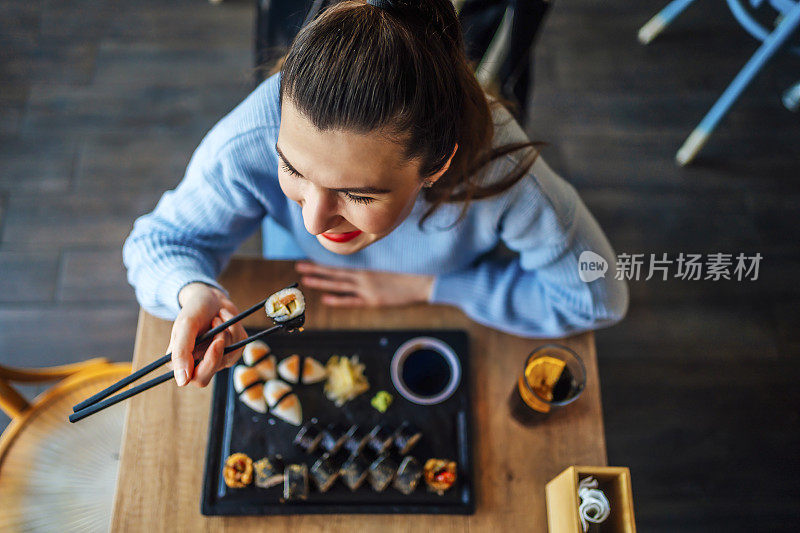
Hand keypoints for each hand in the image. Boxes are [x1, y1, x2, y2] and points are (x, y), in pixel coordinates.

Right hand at [168, 282, 246, 387]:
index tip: (217, 342)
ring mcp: (218, 358)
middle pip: (214, 371)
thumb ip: (181, 353)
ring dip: (227, 331)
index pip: (197, 378)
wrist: (209, 298)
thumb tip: (182, 382)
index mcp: (183, 362)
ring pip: (230, 355)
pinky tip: (224, 318)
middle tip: (219, 327)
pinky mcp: (233, 350)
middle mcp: (200, 364)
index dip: (209, 363)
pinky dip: (235, 328)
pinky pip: (240, 344)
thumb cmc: (194, 311)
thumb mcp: (185, 326)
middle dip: (220, 347)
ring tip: (217, 317)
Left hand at [296, 261, 433, 306]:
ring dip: (322, 283)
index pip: (340, 265)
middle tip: (299, 266)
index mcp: (366, 268)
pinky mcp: (373, 300)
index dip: (324, 264)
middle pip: (334, 273)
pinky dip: (339, 300)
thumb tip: (360, 266)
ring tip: (306, 280)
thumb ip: (373, 267)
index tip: (309, 260)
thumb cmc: (408, 272)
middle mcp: (363, 276)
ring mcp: (367, 288)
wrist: (424, 281)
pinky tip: (326, 299)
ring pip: (339, 285)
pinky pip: (352, 300)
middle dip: (316, 270)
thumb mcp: (388, 265)